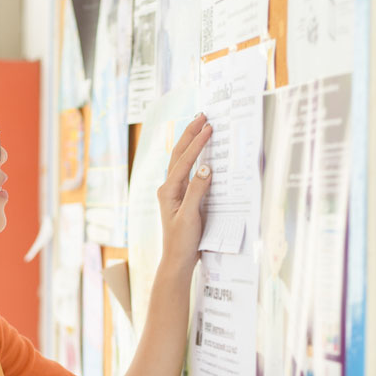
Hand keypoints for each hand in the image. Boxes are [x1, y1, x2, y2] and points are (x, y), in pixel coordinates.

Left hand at [156, 114, 213, 273]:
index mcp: (167, 191)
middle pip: (178, 155)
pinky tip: (201, 152)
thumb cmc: (181, 241)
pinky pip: (187, 171)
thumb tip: (206, 168)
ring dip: (190, 142)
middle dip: (190, 134)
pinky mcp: (181, 197)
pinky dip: (194, 157)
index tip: (208, 128)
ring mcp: (173, 192)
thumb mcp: (190, 216)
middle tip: (202, 116)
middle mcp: (168, 188)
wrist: (177, 260)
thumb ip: (197, 191)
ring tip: (200, 126)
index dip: (197, 144)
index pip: (184, 161)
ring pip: (181, 160)